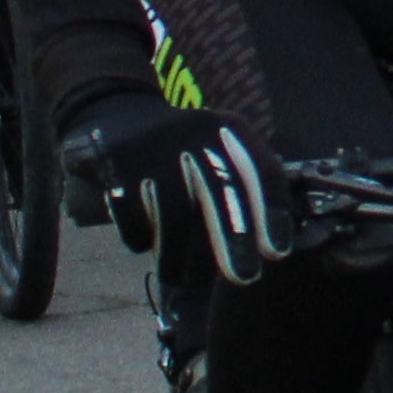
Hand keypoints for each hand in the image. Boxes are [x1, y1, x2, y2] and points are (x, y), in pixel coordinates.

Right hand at [55, 97, 287, 279]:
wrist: (116, 114)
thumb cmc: (180, 152)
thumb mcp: (215, 152)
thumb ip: (239, 190)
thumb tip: (267, 252)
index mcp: (229, 130)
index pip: (261, 170)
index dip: (273, 212)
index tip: (276, 253)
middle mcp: (196, 131)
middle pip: (221, 191)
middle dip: (235, 241)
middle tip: (244, 278)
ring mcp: (155, 144)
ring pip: (173, 214)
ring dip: (176, 255)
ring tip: (176, 279)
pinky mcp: (117, 160)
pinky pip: (132, 215)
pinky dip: (138, 237)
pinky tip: (141, 242)